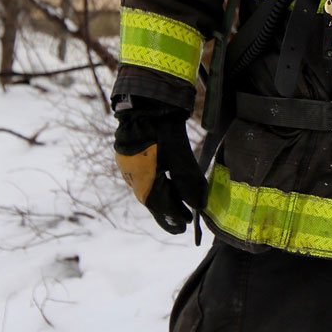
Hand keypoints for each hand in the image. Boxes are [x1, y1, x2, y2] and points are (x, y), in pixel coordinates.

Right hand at [114, 98, 207, 233]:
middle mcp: (133, 176)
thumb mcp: (179, 157)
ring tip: (181, 202)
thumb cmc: (161, 131)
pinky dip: (161, 181)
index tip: (184, 228)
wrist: (144, 102)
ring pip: (151, 186)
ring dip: (167, 195)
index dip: (172, 218)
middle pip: (155, 198)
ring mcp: (132, 164)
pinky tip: (168, 180)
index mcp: (142, 182)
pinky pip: (148, 174)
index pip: (159, 206)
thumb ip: (189, 182)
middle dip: (171, 208)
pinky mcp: (135, 153)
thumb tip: (199, 205)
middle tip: (185, 218)